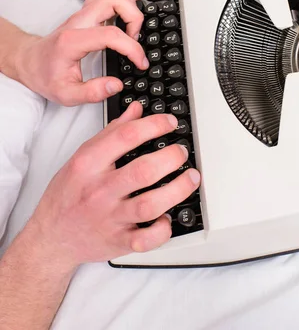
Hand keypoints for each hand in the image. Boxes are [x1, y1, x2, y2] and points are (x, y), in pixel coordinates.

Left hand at [14, 0, 146, 105]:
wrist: (30, 61)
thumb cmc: (45, 75)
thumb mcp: (66, 95)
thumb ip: (92, 92)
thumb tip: (116, 85)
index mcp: (73, 41)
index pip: (111, 35)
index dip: (132, 49)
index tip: (139, 62)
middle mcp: (78, 21)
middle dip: (134, 17)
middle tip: (135, 38)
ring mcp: (82, 13)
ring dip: (129, 4)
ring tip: (132, 27)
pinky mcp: (86, 11)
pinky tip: (125, 16)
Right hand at [26, 103, 200, 265]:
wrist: (52, 237)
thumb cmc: (68, 194)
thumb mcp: (83, 156)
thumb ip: (112, 132)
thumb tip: (136, 110)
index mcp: (89, 165)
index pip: (126, 137)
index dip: (154, 125)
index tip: (169, 123)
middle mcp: (100, 191)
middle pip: (143, 171)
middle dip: (171, 157)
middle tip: (182, 152)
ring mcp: (110, 218)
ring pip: (150, 205)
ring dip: (177, 190)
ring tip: (191, 178)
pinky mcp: (119, 242)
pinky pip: (146, 240)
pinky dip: (162, 229)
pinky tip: (169, 216)